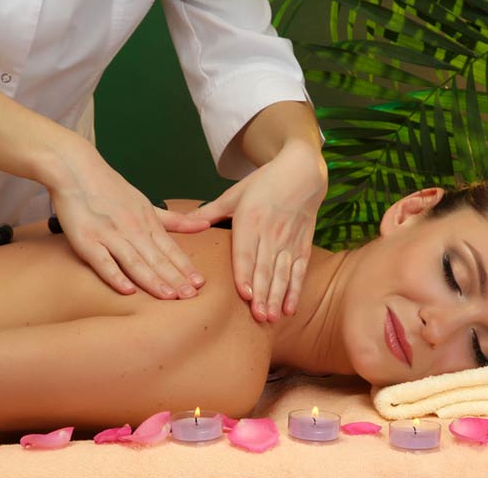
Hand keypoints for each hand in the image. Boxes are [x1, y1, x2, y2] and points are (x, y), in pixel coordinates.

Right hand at [48, 148, 209, 298]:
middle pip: (157, 258)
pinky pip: (103, 261)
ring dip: (153, 280)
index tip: (200, 284)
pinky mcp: (86, 240)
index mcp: (147, 223)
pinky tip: (128, 290)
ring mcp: (109, 235)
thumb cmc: (111, 189)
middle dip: (175, 278)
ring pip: (135, 262)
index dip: (185, 267)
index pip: (171, 249)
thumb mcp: (147, 204)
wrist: (76, 170)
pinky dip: (115, 275)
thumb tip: (205, 225)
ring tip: (169, 296)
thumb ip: (175, 220)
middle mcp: (132, 230)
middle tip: (191, 296)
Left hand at [190, 141, 326, 321]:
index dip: (246, 275)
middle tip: (258, 317)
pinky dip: (295, 290)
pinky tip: (290, 308)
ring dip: (278, 296)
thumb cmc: (264, 182)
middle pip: (266, 268)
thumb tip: (184, 220)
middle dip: (263, 294)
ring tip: (272, 317)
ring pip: (283, 273)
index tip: (245, 296)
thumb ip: (209, 211)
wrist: (301, 171)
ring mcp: (289, 240)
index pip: (247, 252)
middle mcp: (271, 232)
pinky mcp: (303, 244)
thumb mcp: (235, 194)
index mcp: (251, 219)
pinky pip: (300, 270)